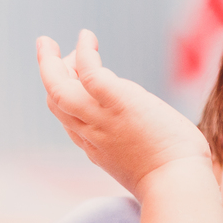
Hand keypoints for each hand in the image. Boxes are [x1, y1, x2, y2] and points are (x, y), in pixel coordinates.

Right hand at [37, 30, 210, 199]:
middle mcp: (91, 134)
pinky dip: (83, 52)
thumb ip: (140, 150)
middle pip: (56, 102)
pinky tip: (86, 37)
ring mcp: (100, 119)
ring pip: (59, 87)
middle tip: (46, 51)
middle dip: (48, 75)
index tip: (71, 82)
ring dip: (48, 61)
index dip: (66, 101)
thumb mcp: (148, 164)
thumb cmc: (175, 180)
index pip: (70, 122)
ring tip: (46, 41)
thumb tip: (159, 142)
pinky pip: (89, 72)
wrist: (177, 185)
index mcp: (97, 149)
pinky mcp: (117, 103)